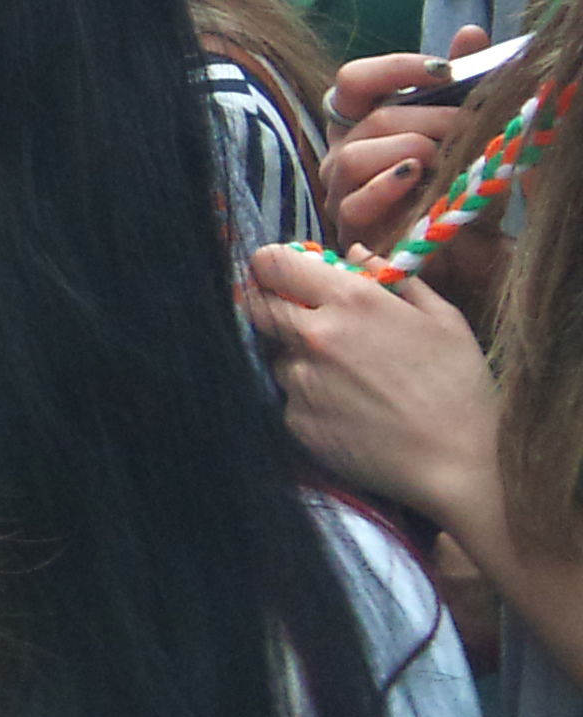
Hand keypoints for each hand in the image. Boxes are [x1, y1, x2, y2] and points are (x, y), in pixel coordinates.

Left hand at [245, 246, 502, 528]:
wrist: (459, 464)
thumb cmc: (459, 388)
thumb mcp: (442, 320)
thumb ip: (393, 278)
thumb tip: (356, 253)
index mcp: (351, 301)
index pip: (273, 263)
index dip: (272, 264)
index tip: (283, 272)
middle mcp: (314, 335)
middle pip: (257, 305)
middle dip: (273, 304)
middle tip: (302, 316)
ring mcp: (300, 380)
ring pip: (275, 355)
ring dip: (297, 357)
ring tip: (347, 378)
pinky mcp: (294, 420)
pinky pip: (287, 397)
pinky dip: (307, 397)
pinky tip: (347, 409)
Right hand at [318, 28, 490, 247]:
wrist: (468, 244)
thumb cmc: (458, 182)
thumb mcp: (467, 128)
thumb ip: (462, 81)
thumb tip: (470, 32)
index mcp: (361, 120)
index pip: (354, 79)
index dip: (395, 69)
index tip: (446, 70)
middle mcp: (342, 149)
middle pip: (370, 119)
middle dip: (429, 118)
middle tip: (473, 125)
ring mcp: (340, 189)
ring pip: (355, 156)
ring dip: (410, 151)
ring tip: (445, 158)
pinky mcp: (348, 226)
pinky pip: (355, 201)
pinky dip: (388, 187)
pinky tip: (418, 180)